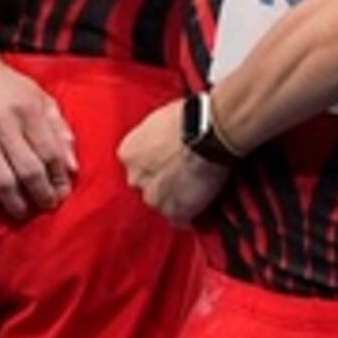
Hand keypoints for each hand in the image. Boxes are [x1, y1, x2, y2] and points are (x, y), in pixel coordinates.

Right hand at [0, 56, 77, 218]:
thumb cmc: (6, 86)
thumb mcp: (39, 97)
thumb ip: (59, 129)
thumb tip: (72, 168)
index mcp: (28, 109)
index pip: (50, 153)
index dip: (59, 178)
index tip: (63, 192)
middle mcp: (3, 123)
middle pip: (28, 171)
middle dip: (42, 195)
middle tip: (48, 205)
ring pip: (2, 182)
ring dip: (16, 205)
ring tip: (25, 212)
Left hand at [119, 100, 229, 225]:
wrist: (209, 131)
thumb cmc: (191, 117)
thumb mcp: (161, 119)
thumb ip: (154, 137)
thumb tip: (165, 139)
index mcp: (129, 153)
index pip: (137, 165)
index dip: (155, 164)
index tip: (167, 162)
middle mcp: (136, 177)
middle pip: (147, 186)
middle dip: (162, 183)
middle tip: (183, 174)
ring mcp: (154, 197)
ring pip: (162, 204)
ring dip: (175, 199)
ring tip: (195, 189)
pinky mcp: (175, 212)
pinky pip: (180, 220)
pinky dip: (189, 215)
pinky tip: (200, 206)